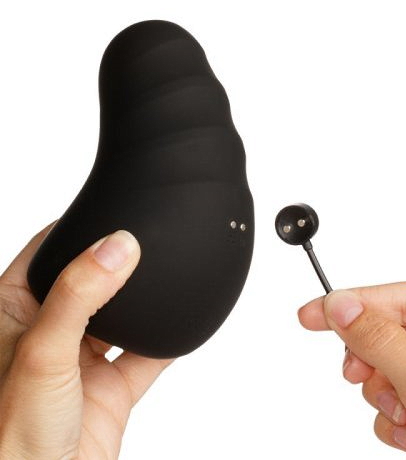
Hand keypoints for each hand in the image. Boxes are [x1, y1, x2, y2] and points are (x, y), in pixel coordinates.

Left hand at [0, 224, 171, 458]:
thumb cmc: (13, 437)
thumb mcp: (42, 353)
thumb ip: (79, 296)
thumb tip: (118, 247)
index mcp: (14, 313)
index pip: (46, 253)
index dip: (75, 229)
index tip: (106, 209)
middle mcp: (50, 331)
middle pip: (90, 279)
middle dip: (117, 262)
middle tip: (145, 237)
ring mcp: (83, 359)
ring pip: (122, 315)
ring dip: (144, 301)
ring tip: (166, 270)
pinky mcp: (112, 385)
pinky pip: (148, 354)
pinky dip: (167, 340)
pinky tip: (182, 320)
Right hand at [298, 284, 405, 452]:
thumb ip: (376, 337)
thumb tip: (339, 305)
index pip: (379, 299)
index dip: (341, 304)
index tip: (307, 316)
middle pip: (375, 334)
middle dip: (365, 362)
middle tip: (363, 376)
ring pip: (378, 371)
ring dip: (380, 397)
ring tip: (404, 416)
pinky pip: (389, 399)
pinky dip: (390, 418)